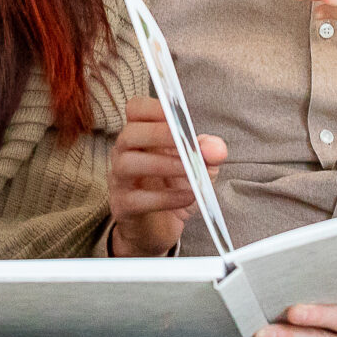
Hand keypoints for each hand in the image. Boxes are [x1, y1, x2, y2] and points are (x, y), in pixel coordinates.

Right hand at [107, 96, 226, 256]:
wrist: (160, 229)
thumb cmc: (174, 189)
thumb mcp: (198, 166)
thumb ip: (208, 152)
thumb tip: (217, 148)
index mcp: (141, 136)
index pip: (136, 109)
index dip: (154, 107)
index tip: (177, 115)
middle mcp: (124, 153)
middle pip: (129, 134)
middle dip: (159, 135)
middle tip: (187, 144)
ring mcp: (120, 180)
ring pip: (128, 164)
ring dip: (163, 165)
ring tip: (190, 171)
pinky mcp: (122, 206)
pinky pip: (137, 199)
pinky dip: (165, 198)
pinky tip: (188, 196)